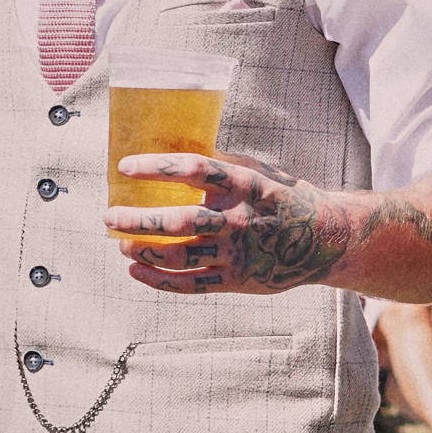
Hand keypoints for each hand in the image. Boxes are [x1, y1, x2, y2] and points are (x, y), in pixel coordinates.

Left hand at [105, 151, 330, 294]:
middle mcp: (239, 219)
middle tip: (109, 216)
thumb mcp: (257, 171)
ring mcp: (237, 253)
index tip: (125, 167)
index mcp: (243, 185)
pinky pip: (190, 285)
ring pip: (180, 256)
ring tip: (120, 243)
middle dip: (137, 220)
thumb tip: (172, 148)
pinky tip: (134, 269)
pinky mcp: (236, 281)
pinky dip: (157, 280)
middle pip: (179, 221)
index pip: (194, 170)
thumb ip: (220, 164)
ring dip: (143, 250)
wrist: (322, 238)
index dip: (156, 167)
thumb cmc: (278, 197)